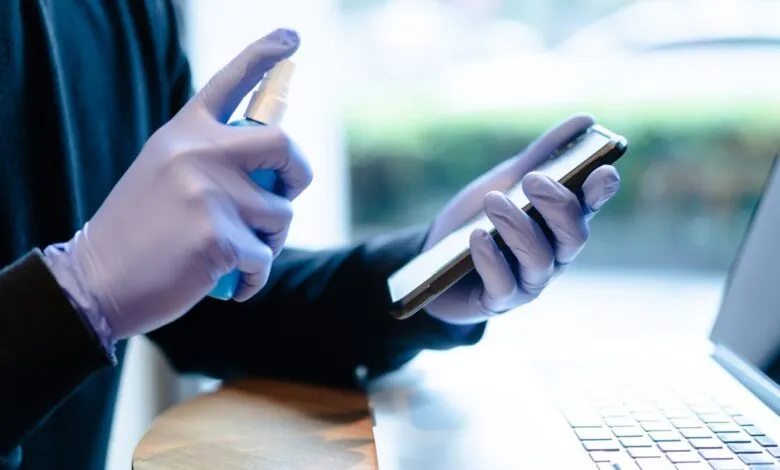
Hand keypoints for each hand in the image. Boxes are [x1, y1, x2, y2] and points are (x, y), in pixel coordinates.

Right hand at [45, 29, 311, 341]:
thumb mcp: (166, 173)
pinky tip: (233, 283)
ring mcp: (209, 192)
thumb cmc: (140, 232)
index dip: (264, 55)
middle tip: (284, 196)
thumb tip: (274, 168)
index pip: (230, 82)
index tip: (292, 37)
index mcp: (184, 132)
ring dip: (271, 240)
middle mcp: (198, 152)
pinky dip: (257, 277)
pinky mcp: (218, 235)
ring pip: (281, 214)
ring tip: (236, 253)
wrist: (96, 280)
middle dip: (299, 174)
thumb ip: (211, 158)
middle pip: (285, 146)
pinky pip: (266, 258)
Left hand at [424, 114, 619, 324]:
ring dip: (517, 226)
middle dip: (558, 206)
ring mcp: (529, 281)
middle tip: (534, 179)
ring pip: (539, 258)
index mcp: (559, 224)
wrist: (433, 260)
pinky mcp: (499, 301)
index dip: (601, 192)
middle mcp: (553, 255)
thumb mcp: (506, 181)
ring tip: (493, 201)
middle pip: (573, 236)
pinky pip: (503, 283)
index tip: (603, 170)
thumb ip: (542, 155)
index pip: (590, 208)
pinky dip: (491, 258)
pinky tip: (477, 237)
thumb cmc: (479, 218)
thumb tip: (586, 121)